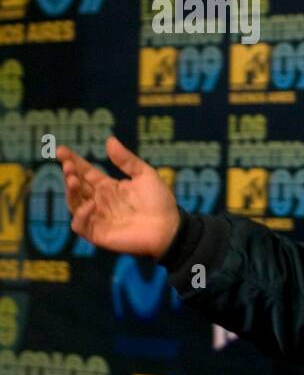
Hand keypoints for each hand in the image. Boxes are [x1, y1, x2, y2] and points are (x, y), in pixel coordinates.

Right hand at [57, 136, 180, 259]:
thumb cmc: (160, 202)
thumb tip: (110, 140)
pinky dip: (81, 214)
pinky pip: (80, 225)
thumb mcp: (145, 175)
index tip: (61, 150)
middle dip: (69, 174)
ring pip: (74, 204)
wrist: (169, 227)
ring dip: (70, 192)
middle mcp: (99, 201)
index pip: (85, 172)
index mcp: (109, 187)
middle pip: (77, 186)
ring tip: (73, 179)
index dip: (73, 161)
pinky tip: (91, 204)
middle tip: (68, 165)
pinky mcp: (97, 233)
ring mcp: (97, 217)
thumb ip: (127, 160)